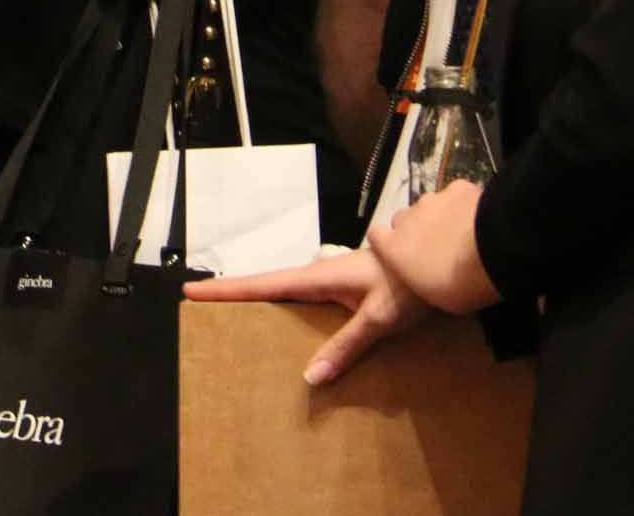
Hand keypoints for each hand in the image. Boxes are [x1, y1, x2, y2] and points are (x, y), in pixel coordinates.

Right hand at [184, 246, 432, 384]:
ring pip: (289, 287)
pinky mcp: (349, 283)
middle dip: (236, 291)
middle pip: (269, 283)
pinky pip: (308, 293)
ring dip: (263, 295)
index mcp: (320, 277)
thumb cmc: (409, 285)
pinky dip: (288, 301)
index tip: (192, 289)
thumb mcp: (378, 319)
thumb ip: (345, 346)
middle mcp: (322, 273)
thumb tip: (309, 377)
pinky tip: (292, 316)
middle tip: (204, 300)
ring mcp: (335, 276)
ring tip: (238, 309)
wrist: (441, 257)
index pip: (264, 283)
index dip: (228, 289)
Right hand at [367, 181, 501, 314]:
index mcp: (394, 247)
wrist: (492, 253)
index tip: (398, 253)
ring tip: (460, 235)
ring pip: (428, 207)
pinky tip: (477, 219)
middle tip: (435, 248)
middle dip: (414, 230)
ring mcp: (432, 200)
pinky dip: (461, 206)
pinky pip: (454, 196)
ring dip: (438, 218)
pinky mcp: (457, 188)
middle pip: (403, 220)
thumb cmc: (459, 287)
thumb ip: (418, 276)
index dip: (386, 242)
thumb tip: (422, 272)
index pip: (375, 234)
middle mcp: (408, 218)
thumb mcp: (432, 296)